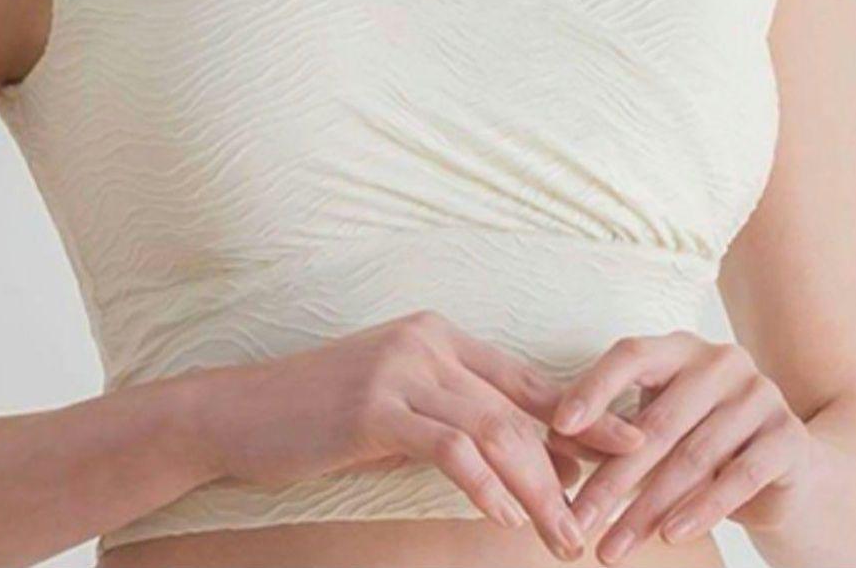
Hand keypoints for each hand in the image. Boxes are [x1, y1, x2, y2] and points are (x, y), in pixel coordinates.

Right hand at [193, 308, 646, 561]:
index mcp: (438, 336)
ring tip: (561, 537)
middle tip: (602, 518)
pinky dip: (481, 483)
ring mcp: (399, 368)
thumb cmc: (322, 414)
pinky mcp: (373, 405)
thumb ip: (458, 423)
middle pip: (517, 407)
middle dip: (568, 465)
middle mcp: (426, 341)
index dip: (581, 416)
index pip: (525, 379)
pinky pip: (446, 446)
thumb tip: (530, 463)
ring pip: (492, 427)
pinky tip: (502, 517)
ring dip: (534, 488)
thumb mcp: (398, 410)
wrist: (242, 412)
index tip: (631, 448)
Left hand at [545, 330, 815, 564]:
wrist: (785, 468)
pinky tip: (669, 536)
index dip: (593, 389)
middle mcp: (719, 361)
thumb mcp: (650, 429)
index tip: (557, 427)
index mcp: (678, 347)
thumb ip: (607, 430)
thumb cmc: (698, 441)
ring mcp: (759, 394)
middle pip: (655, 422)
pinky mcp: (788, 436)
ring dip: (647, 507)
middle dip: (612, 479)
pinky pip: (738, 477)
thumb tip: (555, 439)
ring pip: (692, 456)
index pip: (630, 356)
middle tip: (577, 519)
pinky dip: (701, 511)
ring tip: (612, 545)